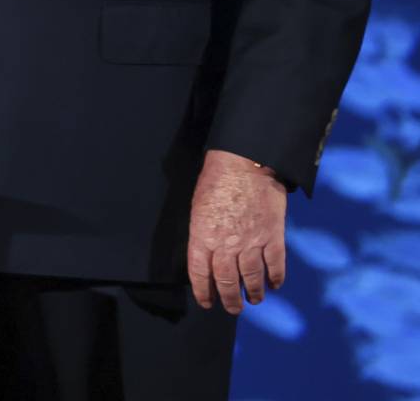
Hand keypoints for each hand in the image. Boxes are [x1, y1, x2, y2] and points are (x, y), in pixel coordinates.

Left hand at [187, 149, 287, 313]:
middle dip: (229, 299)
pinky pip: (275, 265)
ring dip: (253, 293)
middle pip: (227, 281)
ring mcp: (252, 242)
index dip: (203, 291)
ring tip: (254, 300)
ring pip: (252, 278)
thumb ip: (203, 234)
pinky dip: (276, 279)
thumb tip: (207, 255)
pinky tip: (275, 285)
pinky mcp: (273, 237)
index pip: (200, 273)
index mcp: (203, 236)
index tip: (206, 303)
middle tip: (232, 308)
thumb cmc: (216, 180)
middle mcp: (226, 244)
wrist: (246, 163)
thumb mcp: (198, 207)